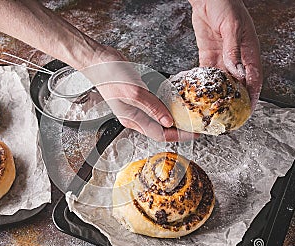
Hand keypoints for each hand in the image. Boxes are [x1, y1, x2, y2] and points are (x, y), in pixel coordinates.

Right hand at [82, 46, 197, 141]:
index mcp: (132, 119)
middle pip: (161, 129)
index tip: (195, 132)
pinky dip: (167, 105)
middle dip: (179, 129)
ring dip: (174, 117)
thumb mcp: (134, 92)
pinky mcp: (137, 96)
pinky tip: (175, 101)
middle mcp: (134, 116)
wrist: (97, 60)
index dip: (179, 135)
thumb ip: (152, 108)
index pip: (160, 135)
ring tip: (190, 114)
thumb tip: (168, 122)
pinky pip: (155, 105)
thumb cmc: (110, 75)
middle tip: (196, 124)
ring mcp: (135, 106)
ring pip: (159, 118)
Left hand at [189, 0, 262, 110]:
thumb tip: (235, 71)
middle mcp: (236, 57)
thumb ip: (233, 49)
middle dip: (234, 99)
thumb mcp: (232, 26)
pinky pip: (206, 72)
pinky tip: (199, 93)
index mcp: (249, 51)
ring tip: (211, 108)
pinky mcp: (208, 55)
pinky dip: (204, 83)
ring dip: (217, 94)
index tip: (248, 109)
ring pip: (221, 81)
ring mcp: (222, 57)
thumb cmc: (226, 5)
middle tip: (227, 114)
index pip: (253, 78)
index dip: (252, 94)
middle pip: (237, 83)